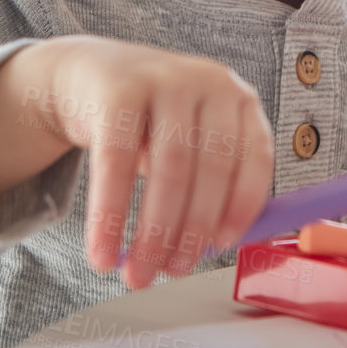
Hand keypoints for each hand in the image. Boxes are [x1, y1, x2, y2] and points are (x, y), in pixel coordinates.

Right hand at [32, 35, 274, 288]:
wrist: (90, 74)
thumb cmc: (151, 121)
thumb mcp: (192, 138)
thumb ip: (214, 183)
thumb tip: (216, 248)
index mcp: (238, 98)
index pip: (256, 157)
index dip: (242, 207)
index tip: (220, 248)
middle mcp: (208, 81)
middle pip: (210, 169)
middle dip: (191, 233)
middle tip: (172, 273)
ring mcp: (164, 79)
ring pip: (168, 170)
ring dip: (152, 233)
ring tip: (138, 273)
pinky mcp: (118, 90)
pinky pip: (115, 162)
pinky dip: (109, 215)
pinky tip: (103, 249)